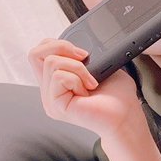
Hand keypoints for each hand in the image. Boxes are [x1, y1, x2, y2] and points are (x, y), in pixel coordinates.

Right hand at [28, 39, 144, 139]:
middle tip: (84, 58)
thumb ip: (79, 56)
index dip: (58, 44)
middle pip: (35, 53)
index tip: (83, 52)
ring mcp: (50, 99)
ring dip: (78, 67)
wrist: (126, 116)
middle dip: (62, 47)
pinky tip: (87, 91)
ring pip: (51, 62)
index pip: (40, 52)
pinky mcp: (55, 105)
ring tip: (91, 82)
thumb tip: (73, 46)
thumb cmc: (117, 96)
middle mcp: (50, 90)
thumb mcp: (98, 66)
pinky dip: (78, 78)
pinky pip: (59, 76)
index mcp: (57, 81)